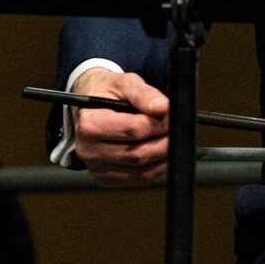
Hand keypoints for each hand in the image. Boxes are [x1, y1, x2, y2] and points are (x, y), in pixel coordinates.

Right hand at [71, 68, 169, 186]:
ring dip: (163, 157)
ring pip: (142, 171)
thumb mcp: (123, 83)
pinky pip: (140, 179)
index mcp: (90, 124)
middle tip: (175, 130)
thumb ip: (143, 94)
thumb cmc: (107, 95)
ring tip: (169, 139)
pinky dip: (157, 168)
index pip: (134, 130)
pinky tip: (159, 153)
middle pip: (139, 154)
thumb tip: (163, 107)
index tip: (171, 116)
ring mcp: (97, 168)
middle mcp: (89, 150)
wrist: (90, 109)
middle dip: (165, 142)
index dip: (159, 124)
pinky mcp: (107, 180)